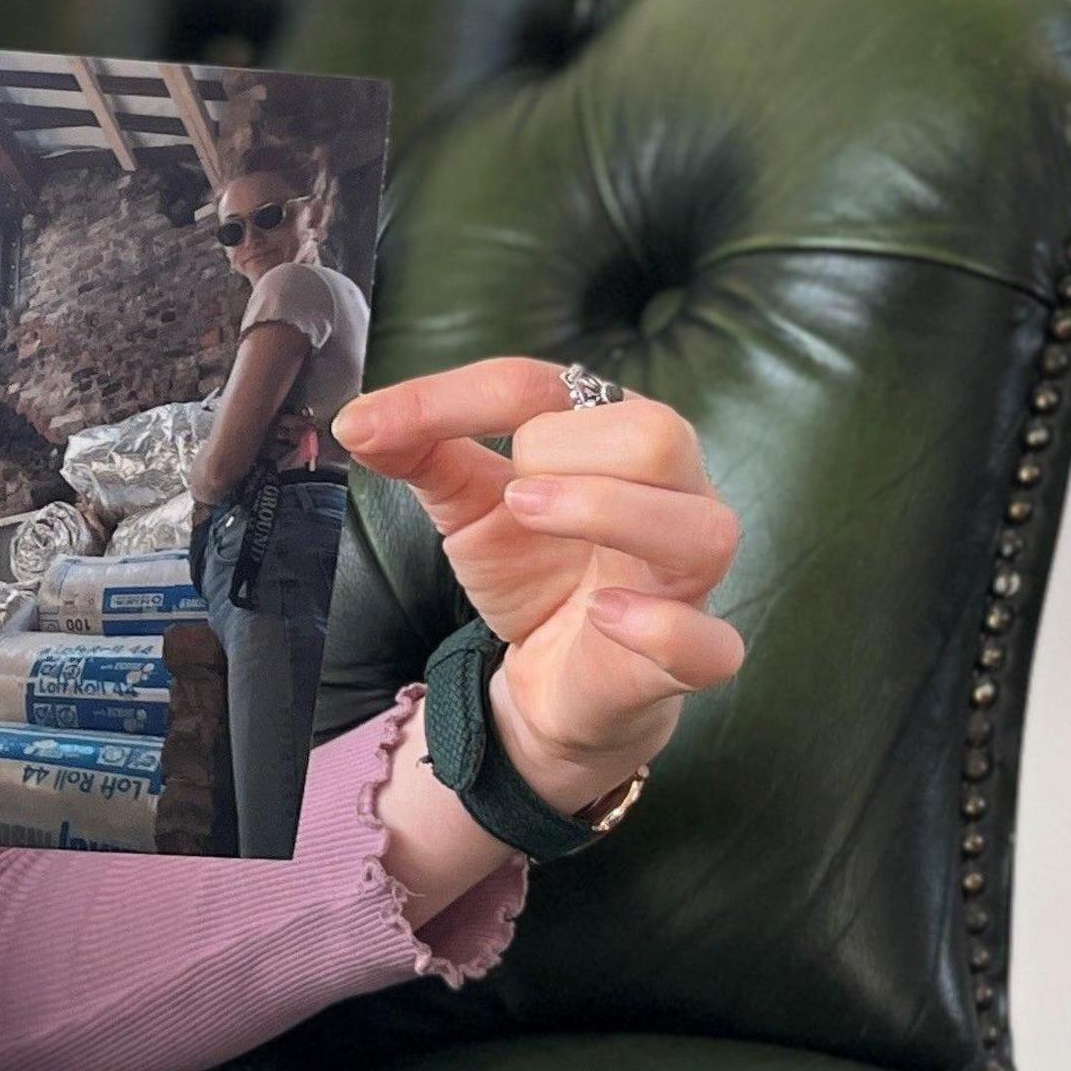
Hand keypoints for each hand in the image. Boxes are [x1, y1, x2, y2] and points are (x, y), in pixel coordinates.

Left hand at [334, 358, 745, 814]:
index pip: (548, 387)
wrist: (549, 683)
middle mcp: (667, 498)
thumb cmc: (530, 572)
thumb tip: (357, 419)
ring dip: (610, 512)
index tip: (371, 424)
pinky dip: (661, 626)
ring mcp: (685, 581)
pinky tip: (603, 614)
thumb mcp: (465, 503)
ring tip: (529, 516)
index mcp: (612, 441)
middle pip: (660, 433)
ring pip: (702, 529)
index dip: (456, 398)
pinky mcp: (687, 659)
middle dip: (570, 448)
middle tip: (508, 491)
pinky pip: (712, 645)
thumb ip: (419, 452)